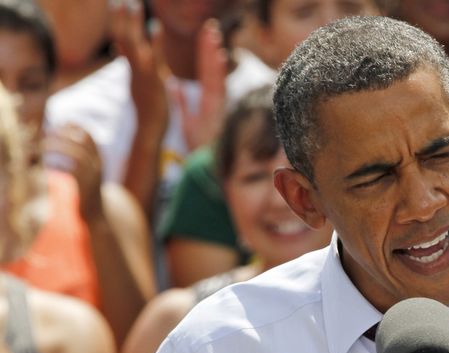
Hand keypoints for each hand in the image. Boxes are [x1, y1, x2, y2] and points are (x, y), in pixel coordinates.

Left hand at [42, 124, 103, 221]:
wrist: (96, 214)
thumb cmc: (86, 190)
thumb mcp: (87, 170)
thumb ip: (78, 156)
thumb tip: (58, 140)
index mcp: (99, 158)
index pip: (87, 135)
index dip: (71, 127)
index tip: (56, 127)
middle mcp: (98, 164)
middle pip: (82, 140)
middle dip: (62, 134)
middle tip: (46, 134)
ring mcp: (93, 175)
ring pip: (76, 154)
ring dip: (57, 146)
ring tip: (42, 146)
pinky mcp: (84, 186)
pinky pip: (70, 170)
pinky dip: (58, 164)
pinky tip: (48, 165)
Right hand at [110, 0, 168, 133]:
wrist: (151, 130)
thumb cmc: (148, 108)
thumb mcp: (137, 82)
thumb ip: (130, 63)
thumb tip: (117, 46)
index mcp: (132, 68)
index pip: (121, 40)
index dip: (118, 21)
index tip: (116, 3)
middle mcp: (135, 68)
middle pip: (123, 37)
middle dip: (121, 17)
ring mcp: (143, 73)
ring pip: (133, 44)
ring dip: (132, 23)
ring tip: (133, 3)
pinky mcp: (154, 80)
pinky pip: (153, 57)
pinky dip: (154, 41)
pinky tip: (156, 25)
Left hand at [172, 18, 226, 149]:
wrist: (207, 172)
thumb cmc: (199, 151)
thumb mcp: (187, 123)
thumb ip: (182, 102)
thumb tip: (174, 84)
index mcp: (209, 104)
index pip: (207, 75)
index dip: (207, 55)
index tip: (206, 37)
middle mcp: (216, 104)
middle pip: (213, 72)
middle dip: (211, 49)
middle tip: (210, 27)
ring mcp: (218, 109)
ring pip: (216, 78)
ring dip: (213, 56)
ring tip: (212, 35)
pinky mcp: (218, 115)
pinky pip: (218, 91)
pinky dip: (218, 74)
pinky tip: (218, 58)